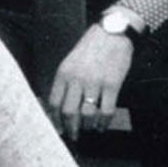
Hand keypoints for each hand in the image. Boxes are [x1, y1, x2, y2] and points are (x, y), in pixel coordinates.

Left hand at [47, 24, 134, 139]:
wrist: (113, 31)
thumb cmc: (92, 47)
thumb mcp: (72, 61)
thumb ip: (66, 81)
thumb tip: (60, 107)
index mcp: (64, 72)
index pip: (54, 103)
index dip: (55, 120)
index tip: (58, 130)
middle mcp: (77, 78)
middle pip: (69, 113)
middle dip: (71, 128)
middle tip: (74, 135)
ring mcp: (95, 82)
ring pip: (87, 115)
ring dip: (88, 127)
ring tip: (90, 129)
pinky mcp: (112, 84)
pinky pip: (106, 111)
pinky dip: (103, 123)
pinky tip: (102, 125)